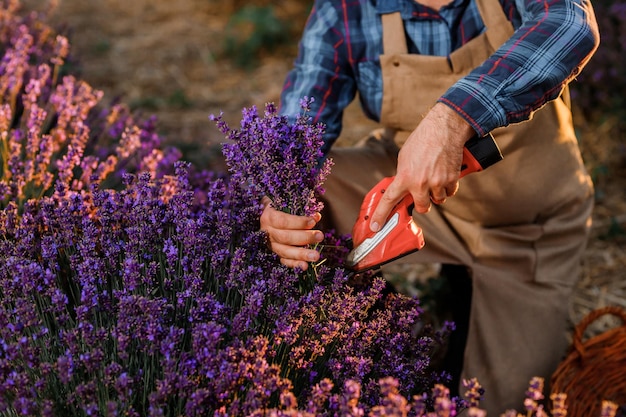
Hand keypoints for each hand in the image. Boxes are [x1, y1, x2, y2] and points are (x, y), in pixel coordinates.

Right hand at [260, 197, 324, 269]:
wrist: (262, 215)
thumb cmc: (277, 208)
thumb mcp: (284, 204)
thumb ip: (299, 208)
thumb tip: (317, 216)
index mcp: (268, 217)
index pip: (283, 221)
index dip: (299, 222)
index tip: (313, 221)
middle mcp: (267, 232)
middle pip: (286, 237)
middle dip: (304, 237)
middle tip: (320, 236)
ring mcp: (270, 245)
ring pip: (285, 251)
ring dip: (301, 254)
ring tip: (315, 256)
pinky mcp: (274, 254)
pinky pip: (284, 261)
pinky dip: (294, 264)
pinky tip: (305, 266)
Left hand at [369, 103, 474, 231]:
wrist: (443, 129)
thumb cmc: (422, 140)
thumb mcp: (404, 157)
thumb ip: (403, 174)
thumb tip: (402, 186)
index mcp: (404, 177)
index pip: (389, 200)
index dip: (381, 215)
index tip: (375, 226)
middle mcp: (420, 184)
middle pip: (422, 207)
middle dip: (423, 203)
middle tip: (423, 193)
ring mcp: (437, 183)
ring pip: (438, 200)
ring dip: (436, 194)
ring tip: (435, 177)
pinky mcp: (451, 180)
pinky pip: (450, 192)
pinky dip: (448, 187)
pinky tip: (445, 175)